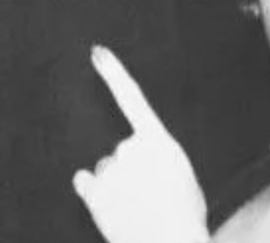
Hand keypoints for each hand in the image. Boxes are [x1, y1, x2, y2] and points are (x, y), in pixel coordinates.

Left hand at [72, 45, 209, 242]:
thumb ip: (159, 161)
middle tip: (147, 197)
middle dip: (127, 171)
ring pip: (105, 171)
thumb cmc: (184, 219)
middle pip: (119, 152)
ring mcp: (110, 168)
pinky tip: (111, 209)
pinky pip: (85, 182)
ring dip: (114, 187)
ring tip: (135, 209)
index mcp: (160, 142)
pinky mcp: (93, 189)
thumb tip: (142, 165)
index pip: (133, 99)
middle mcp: (130, 148)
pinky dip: (92, 193)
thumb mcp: (182, 179)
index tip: (96, 51)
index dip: (113, 73)